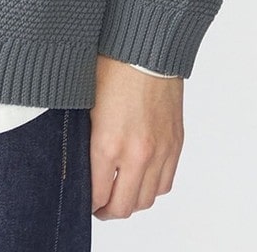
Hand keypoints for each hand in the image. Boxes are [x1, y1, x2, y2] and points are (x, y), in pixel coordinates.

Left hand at [89, 54, 184, 218]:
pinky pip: (166, 182)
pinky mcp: (175, 143)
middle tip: (100, 205)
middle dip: (109, 211)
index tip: (84, 200)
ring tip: (120, 193)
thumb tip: (81, 159)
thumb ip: (85, 137)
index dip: (89, 203)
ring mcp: (159, 151)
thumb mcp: (86, 101)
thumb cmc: (111, 64)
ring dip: (132, 201)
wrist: (146, 46)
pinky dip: (154, 187)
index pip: (98, 195)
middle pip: (124, 206)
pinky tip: (142, 179)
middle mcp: (136, 154)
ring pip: (148, 199)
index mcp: (108, 144)